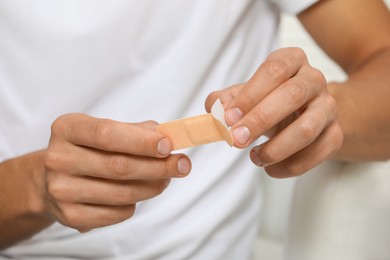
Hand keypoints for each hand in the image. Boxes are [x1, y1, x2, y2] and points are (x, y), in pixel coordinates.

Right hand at [41, 114, 190, 231]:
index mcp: (67, 128)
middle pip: (118, 166)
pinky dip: (135, 203)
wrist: (55, 177)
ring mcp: (61, 189)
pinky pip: (117, 213)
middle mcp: (58, 158)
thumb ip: (137, 131)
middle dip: (158, 167)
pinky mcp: (69, 215)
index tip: (169, 145)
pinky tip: (139, 192)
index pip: (107, 134)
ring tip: (166, 178)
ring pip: (121, 193)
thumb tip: (170, 137)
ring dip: (153, 186)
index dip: (141, 141)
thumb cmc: (90, 149)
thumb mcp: (107, 129)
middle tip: (182, 165)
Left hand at [206, 47, 342, 177]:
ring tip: (254, 158)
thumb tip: (217, 110)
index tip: (230, 118)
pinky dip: (291, 166)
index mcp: (291, 60)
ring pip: (307, 128)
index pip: (273, 71)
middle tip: (236, 140)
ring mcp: (328, 107)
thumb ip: (225, 100)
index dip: (250, 95)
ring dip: (276, 148)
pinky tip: (271, 168)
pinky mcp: (335, 134)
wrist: (302, 113)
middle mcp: (314, 79)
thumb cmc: (267, 100)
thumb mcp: (244, 95)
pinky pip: (317, 153)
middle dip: (260, 121)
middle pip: (292, 95)